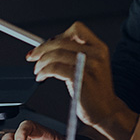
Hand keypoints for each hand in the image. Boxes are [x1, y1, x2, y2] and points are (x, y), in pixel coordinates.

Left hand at [26, 22, 136, 139]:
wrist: (106, 111)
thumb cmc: (94, 91)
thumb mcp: (90, 66)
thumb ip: (75, 54)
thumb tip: (48, 46)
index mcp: (99, 48)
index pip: (77, 28)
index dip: (59, 35)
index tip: (48, 44)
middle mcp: (96, 54)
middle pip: (61, 42)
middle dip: (42, 49)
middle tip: (32, 56)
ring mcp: (90, 66)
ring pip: (56, 54)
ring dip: (41, 62)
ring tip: (38, 70)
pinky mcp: (81, 79)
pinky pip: (55, 68)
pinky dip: (43, 71)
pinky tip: (41, 77)